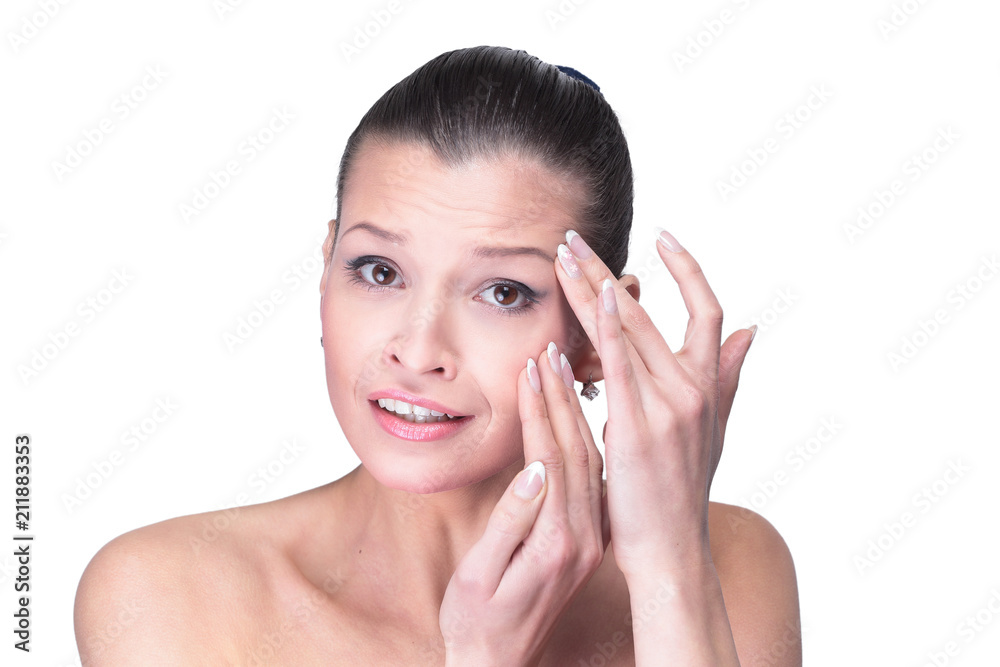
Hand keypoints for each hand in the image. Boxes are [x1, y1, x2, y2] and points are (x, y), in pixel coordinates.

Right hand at [439, 342, 606, 665]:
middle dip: (563, 398)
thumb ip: (511, 522)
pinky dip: (582, 439)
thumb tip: (534, 470)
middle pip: (579, 451)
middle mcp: (584, 537)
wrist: (498, 665)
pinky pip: (591, 479)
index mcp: (558, 542)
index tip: (532, 367)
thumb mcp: (481, 576)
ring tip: (560, 370)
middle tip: (549, 351)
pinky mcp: (585, 540)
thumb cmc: (477, 623)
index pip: (554, 457)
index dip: (542, 409)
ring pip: (589, 461)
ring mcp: (589, 538)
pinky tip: (573, 415)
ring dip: (575, 413)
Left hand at [555, 228, 753, 579]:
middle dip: (608, 270)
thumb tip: (751, 329)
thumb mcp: (713, 429)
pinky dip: (609, 327)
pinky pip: (622, 365)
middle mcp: (693, 389)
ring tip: (563, 257)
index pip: (708, 310)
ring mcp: (669, 407)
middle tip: (575, 240)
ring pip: (631, 329)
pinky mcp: (639, 428)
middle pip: (650, 311)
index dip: (689, 269)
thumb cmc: (682, 493)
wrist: (672, 551)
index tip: (664, 236)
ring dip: (593, 288)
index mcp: (708, 386)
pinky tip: (593, 296)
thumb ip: (728, 376)